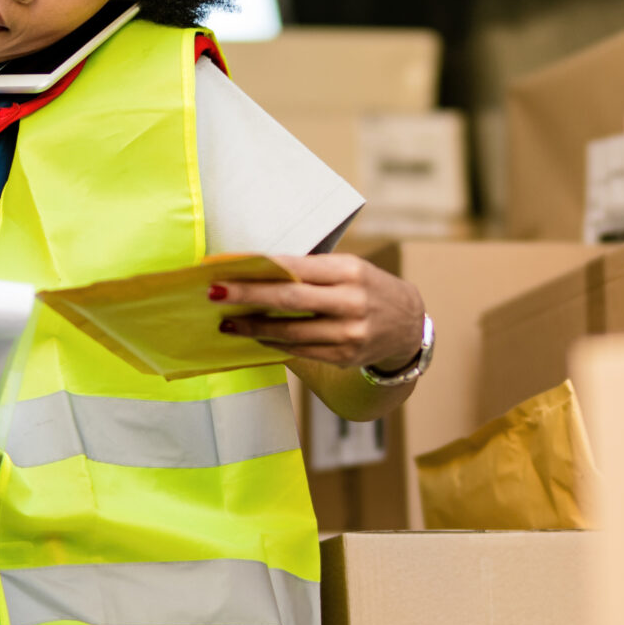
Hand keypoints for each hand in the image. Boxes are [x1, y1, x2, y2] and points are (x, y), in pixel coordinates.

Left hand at [214, 253, 425, 371]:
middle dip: (247, 297)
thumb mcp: (349, 268)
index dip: (259, 269)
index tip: (227, 269)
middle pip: (289, 299)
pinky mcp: (345, 357)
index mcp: (350, 271)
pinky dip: (275, 343)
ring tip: (228, 323)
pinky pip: (301, 350)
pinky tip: (257, 336)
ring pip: (291, 331)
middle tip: (214, 295)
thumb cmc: (368, 288)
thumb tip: (256, 269)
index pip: (296, 268)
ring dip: (254, 327)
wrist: (408, 325)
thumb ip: (311, 271)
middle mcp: (352, 301)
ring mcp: (349, 333)